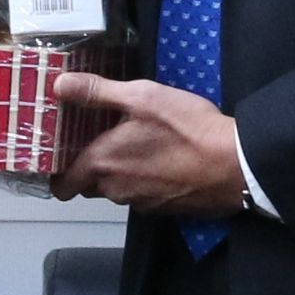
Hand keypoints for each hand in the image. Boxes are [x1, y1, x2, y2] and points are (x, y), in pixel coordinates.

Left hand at [49, 73, 243, 212]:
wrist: (237, 165)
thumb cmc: (188, 129)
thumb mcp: (141, 97)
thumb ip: (97, 92)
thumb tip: (59, 85)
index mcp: (103, 164)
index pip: (62, 186)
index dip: (57, 171)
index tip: (61, 151)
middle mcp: (117, 190)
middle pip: (88, 185)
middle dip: (89, 165)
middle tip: (98, 136)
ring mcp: (142, 203)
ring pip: (116, 189)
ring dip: (118, 171)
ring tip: (133, 141)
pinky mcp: (166, 209)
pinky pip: (141, 194)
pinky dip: (143, 179)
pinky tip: (159, 156)